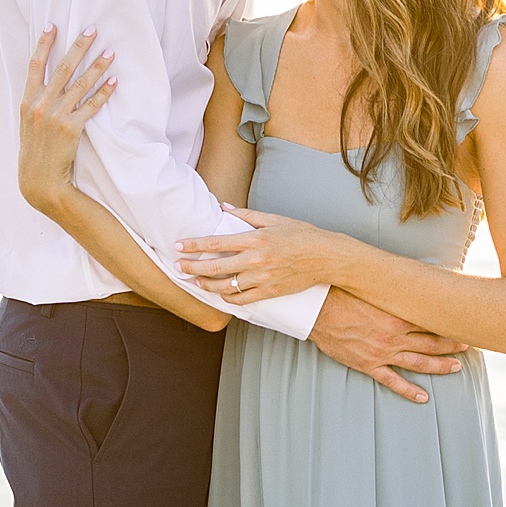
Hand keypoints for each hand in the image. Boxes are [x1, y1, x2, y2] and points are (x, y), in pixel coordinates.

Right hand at [17, 27, 113, 218]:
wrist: (38, 181)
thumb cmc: (33, 152)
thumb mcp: (26, 124)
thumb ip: (34, 103)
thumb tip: (47, 84)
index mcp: (26, 101)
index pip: (34, 65)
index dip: (44, 44)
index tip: (53, 25)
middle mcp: (39, 105)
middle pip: (62, 68)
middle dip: (79, 46)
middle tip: (93, 29)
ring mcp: (55, 116)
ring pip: (80, 84)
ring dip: (97, 66)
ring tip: (111, 52)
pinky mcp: (71, 129)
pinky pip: (91, 106)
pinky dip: (103, 93)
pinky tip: (114, 82)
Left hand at [177, 209, 336, 303]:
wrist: (326, 257)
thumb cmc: (302, 234)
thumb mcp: (274, 219)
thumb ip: (246, 215)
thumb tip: (223, 207)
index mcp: (256, 239)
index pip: (216, 242)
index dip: (194, 245)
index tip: (178, 245)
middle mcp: (257, 260)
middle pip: (215, 267)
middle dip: (192, 267)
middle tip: (178, 266)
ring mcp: (263, 279)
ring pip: (225, 287)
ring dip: (206, 285)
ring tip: (196, 281)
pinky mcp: (270, 292)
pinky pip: (242, 300)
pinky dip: (227, 298)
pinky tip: (220, 294)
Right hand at [308, 291, 464, 406]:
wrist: (317, 310)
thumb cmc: (343, 293)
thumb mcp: (374, 288)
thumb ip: (395, 291)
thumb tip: (413, 282)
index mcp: (397, 316)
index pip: (432, 322)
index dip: (449, 325)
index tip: (464, 324)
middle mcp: (394, 337)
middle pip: (431, 343)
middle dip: (452, 345)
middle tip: (468, 345)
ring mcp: (382, 353)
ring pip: (419, 363)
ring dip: (440, 366)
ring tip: (456, 368)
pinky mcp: (368, 364)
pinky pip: (393, 381)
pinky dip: (409, 391)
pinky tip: (423, 397)